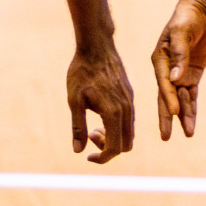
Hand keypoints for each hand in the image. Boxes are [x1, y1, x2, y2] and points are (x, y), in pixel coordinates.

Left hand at [67, 41, 134, 162]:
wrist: (96, 47)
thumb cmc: (82, 72)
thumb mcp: (74, 101)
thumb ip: (78, 127)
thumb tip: (78, 151)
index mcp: (114, 113)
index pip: (115, 149)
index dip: (102, 158)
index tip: (88, 157)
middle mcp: (127, 110)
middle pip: (125, 145)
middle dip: (108, 147)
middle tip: (90, 134)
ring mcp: (131, 102)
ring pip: (129, 133)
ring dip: (113, 136)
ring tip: (93, 126)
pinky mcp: (130, 96)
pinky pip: (129, 120)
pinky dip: (117, 126)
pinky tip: (100, 114)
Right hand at [152, 0, 205, 140]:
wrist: (200, 10)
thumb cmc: (187, 19)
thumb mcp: (182, 33)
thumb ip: (179, 55)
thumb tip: (176, 79)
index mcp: (159, 59)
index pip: (164, 83)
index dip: (168, 98)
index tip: (173, 113)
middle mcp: (167, 70)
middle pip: (166, 97)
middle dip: (167, 117)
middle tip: (166, 137)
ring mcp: (179, 74)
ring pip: (180, 100)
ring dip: (183, 116)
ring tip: (188, 134)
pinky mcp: (192, 75)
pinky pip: (191, 95)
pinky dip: (191, 109)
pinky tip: (190, 123)